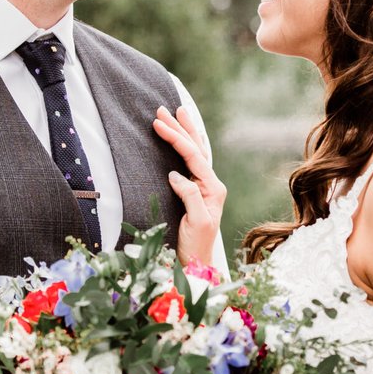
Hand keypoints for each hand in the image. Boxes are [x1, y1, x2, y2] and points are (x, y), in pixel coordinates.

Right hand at [153, 105, 224, 268]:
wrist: (196, 263)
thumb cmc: (196, 245)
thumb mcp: (196, 221)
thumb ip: (189, 195)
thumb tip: (175, 175)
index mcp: (213, 188)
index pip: (193, 156)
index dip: (176, 138)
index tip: (159, 125)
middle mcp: (210, 185)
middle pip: (195, 149)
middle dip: (180, 128)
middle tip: (164, 109)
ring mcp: (204, 188)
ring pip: (194, 153)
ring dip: (184, 133)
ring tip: (176, 114)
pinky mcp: (194, 193)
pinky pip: (191, 163)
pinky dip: (186, 147)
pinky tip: (184, 139)